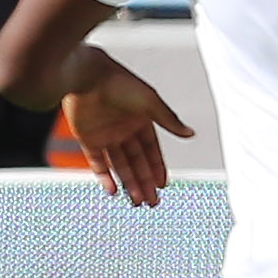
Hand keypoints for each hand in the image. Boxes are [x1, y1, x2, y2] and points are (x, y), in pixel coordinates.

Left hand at [64, 63, 193, 208]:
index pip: (152, 151)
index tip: (162, 186)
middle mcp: (124, 130)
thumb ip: (169, 121)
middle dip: (145, 182)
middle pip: (137, 162)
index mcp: (142, 121)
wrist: (86, 74)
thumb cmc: (120, 83)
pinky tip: (113, 191)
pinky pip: (96, 161)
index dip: (157, 169)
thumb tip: (191, 134)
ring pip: (119, 165)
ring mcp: (105, 134)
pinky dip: (104, 176)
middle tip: (152, 203)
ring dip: (128, 183)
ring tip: (137, 203)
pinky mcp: (86, 137)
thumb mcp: (150, 103)